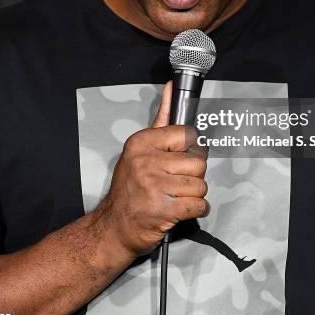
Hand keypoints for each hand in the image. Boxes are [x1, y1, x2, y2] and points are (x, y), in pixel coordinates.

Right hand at [94, 81, 208, 257]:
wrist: (113, 226)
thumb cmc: (130, 187)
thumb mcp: (140, 149)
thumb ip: (161, 118)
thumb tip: (171, 87)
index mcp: (143, 143)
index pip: (187, 134)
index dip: (189, 149)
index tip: (180, 159)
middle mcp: (147, 162)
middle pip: (198, 162)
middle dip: (194, 175)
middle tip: (178, 182)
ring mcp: (154, 186)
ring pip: (201, 185)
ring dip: (194, 195)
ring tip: (176, 196)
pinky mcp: (164, 210)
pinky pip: (199, 205)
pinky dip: (197, 210)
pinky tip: (181, 209)